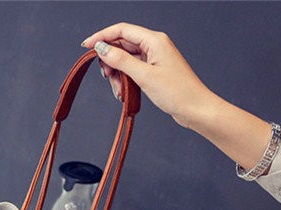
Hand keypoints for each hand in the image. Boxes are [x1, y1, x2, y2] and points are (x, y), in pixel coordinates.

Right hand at [81, 23, 214, 128]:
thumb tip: (102, 48)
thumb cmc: (177, 92)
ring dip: (117, 75)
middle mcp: (154, 45)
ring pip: (125, 60)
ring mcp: (154, 58)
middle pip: (122, 45)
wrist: (195, 108)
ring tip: (119, 91)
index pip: (121, 30)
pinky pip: (132, 70)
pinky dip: (125, 80)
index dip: (102, 37)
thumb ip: (121, 60)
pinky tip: (124, 93)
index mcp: (154, 40)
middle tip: (107, 77)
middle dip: (110, 61)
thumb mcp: (144, 76)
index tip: (86, 47)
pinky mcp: (154, 70)